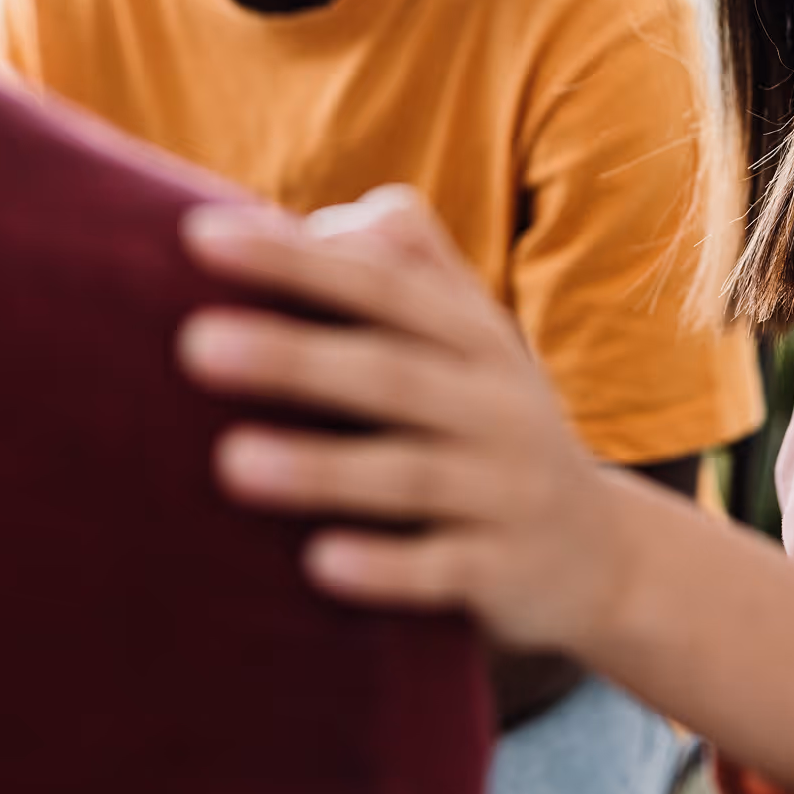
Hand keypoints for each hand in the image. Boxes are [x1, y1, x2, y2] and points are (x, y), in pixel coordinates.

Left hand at [178, 186, 631, 654]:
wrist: (599, 550)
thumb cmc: (489, 416)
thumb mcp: (470, 334)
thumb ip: (404, 265)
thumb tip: (309, 221)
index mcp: (473, 334)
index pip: (380, 282)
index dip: (295, 259)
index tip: (199, 238)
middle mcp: (494, 402)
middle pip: (391, 371)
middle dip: (295, 357)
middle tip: (194, 344)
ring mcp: (504, 489)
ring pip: (410, 475)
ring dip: (322, 468)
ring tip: (230, 461)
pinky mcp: (504, 572)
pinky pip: (443, 570)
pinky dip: (386, 567)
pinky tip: (318, 562)